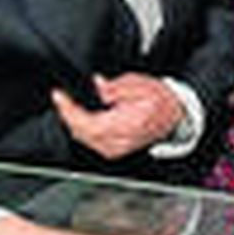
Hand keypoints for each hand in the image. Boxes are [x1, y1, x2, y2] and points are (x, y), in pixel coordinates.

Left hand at [52, 73, 183, 159]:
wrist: (174, 116)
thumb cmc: (160, 100)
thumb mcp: (141, 84)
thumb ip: (117, 86)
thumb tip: (98, 86)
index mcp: (127, 124)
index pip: (88, 124)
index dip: (69, 111)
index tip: (59, 96)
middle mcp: (120, 141)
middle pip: (81, 133)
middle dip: (68, 114)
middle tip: (62, 97)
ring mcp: (116, 149)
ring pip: (83, 138)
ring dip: (74, 121)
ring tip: (70, 104)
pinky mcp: (113, 151)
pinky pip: (90, 141)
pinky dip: (82, 128)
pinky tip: (81, 116)